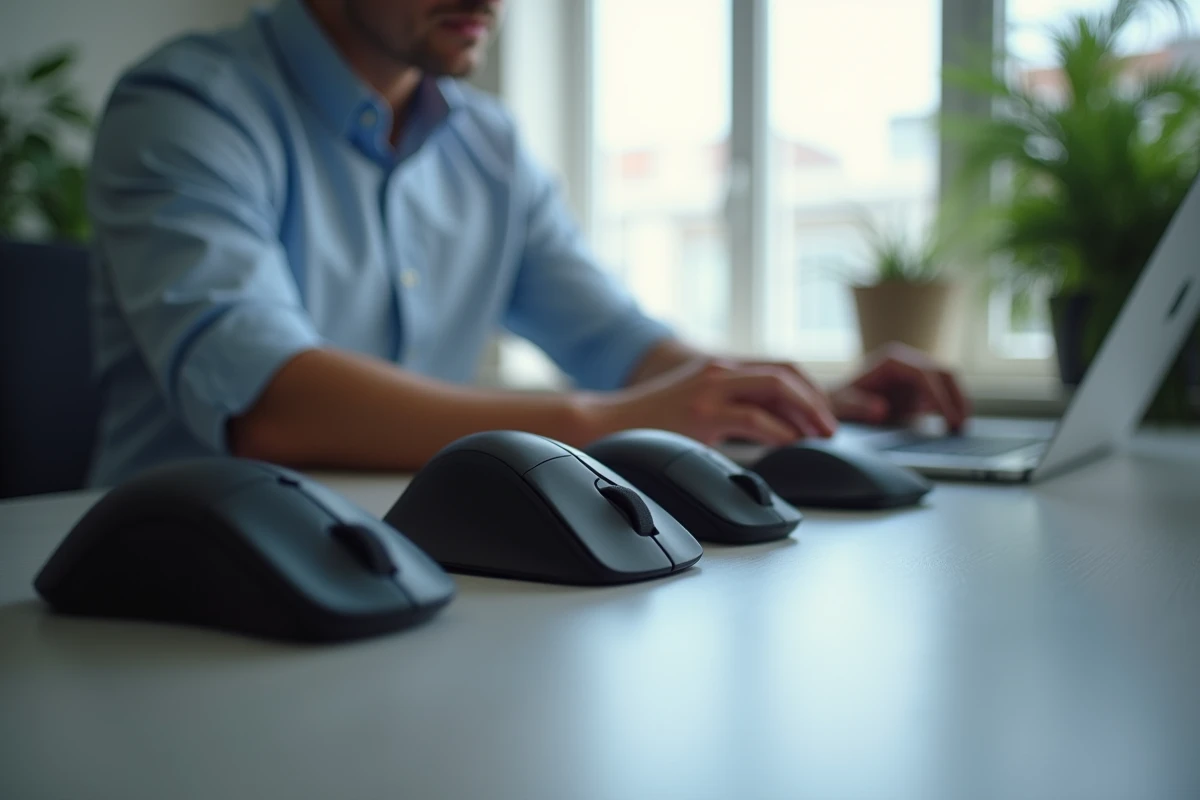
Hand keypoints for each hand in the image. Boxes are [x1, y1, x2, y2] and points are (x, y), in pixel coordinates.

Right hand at [596, 358, 838, 446]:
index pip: (780, 368)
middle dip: (816, 401)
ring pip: (776, 387)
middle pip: (786, 373)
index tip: (822, 416)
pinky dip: (779, 430)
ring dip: (806, 412)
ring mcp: (710, 388)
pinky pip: (752, 417)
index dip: (809, 390)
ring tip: (819, 436)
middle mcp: (719, 371)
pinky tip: (789, 443)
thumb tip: (767, 430)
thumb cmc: (647, 423)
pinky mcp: (701, 412)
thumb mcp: (695, 407)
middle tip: (830, 429)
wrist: (606, 423)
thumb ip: (728, 409)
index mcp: (721, 368)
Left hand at [830, 343, 970, 431]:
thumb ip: (857, 406)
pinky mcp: (921, 392)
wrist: (834, 406)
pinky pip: (944, 398)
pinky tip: (953, 430)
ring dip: (958, 405)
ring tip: (961, 430)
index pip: (925, 373)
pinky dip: (951, 411)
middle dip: (956, 398)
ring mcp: (917, 376)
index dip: (939, 395)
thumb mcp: (841, 405)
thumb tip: (881, 410)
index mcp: (892, 361)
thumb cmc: (836, 403)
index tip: (947, 417)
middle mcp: (908, 363)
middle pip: (944, 374)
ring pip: (949, 384)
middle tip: (961, 426)